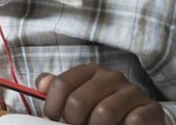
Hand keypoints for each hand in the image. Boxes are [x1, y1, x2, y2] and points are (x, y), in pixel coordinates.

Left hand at [37, 63, 164, 124]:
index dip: (52, 106)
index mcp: (90, 70)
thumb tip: (40, 85)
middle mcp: (112, 76)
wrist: (140, 120)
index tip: (51, 119)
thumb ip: (58, 89)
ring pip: (102, 113)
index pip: (61, 84)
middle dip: (73, 121)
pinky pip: (130, 121)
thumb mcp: (79, 96)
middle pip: (78, 100)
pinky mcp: (150, 108)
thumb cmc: (102, 109)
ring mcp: (132, 91)